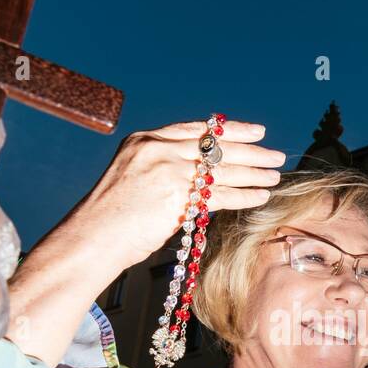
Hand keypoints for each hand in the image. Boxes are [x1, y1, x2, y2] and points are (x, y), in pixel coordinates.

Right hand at [66, 119, 285, 276]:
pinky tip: (260, 197)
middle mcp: (157, 150)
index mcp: (145, 140)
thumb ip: (164, 169)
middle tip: (275, 154)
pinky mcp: (176, 197)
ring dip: (253, 174)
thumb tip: (200, 176)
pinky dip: (244, 196)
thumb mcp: (133, 178)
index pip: (197, 129)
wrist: (92, 238)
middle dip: (251, 151)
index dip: (230, 130)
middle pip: (216, 146)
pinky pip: (220, 195)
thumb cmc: (111, 217)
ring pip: (222, 170)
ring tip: (275, 176)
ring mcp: (167, 171)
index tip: (256, 131)